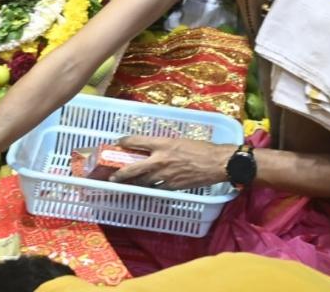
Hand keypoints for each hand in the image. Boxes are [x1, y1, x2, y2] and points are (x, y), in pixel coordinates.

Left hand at [109, 135, 232, 189]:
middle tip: (112, 176)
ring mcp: (165, 175)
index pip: (136, 141)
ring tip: (126, 185)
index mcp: (162, 144)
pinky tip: (147, 189)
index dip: (124, 142)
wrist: (217, 162)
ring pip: (142, 182)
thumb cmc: (201, 148)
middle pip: (133, 168)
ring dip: (133, 184)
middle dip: (120, 173)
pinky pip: (157, 188)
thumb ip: (164, 145)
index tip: (118, 143)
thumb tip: (152, 148)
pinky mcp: (172, 186)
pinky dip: (151, 188)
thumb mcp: (179, 141)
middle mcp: (160, 159)